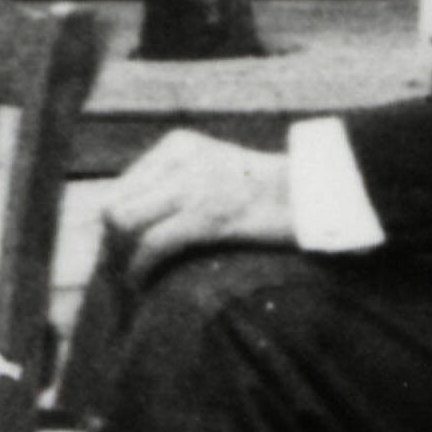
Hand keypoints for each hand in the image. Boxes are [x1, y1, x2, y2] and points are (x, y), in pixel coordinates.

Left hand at [92, 128, 298, 266]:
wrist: (317, 195)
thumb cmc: (268, 194)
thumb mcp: (214, 173)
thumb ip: (175, 188)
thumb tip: (130, 224)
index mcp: (178, 146)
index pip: (120, 190)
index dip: (115, 229)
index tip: (122, 256)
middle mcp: (180, 159)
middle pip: (116, 207)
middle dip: (113, 247)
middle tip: (124, 274)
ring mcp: (195, 184)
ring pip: (126, 225)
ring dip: (123, 261)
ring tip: (134, 283)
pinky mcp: (210, 213)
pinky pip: (154, 244)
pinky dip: (141, 270)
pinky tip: (145, 285)